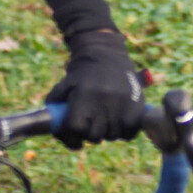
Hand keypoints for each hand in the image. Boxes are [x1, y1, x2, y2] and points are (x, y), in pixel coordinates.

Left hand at [51, 29, 145, 148]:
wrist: (107, 55)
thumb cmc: (81, 76)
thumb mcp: (63, 87)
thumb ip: (54, 110)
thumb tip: (58, 131)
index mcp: (84, 95)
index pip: (76, 129)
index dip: (72, 137)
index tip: (74, 137)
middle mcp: (104, 100)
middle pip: (95, 136)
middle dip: (90, 133)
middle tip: (91, 123)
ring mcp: (123, 104)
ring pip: (112, 136)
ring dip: (107, 131)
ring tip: (105, 117)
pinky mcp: (138, 107)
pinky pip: (129, 134)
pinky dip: (123, 131)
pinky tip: (118, 119)